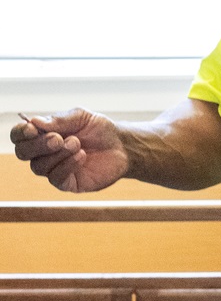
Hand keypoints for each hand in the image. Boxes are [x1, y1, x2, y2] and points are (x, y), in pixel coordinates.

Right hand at [10, 109, 129, 192]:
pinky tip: (81, 156)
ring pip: (39, 167)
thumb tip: (34, 121)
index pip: (19, 136)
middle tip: (58, 139)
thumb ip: (59, 120)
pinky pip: (56, 178)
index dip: (21, 133)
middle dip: (38, 145)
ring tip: (77, 144)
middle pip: (23, 153)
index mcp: (43, 135)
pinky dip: (67, 165)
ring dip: (58, 154)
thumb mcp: (81, 117)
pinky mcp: (67, 183)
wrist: (121, 145)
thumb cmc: (99, 130)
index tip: (32, 129)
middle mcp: (44, 153)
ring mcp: (54, 169)